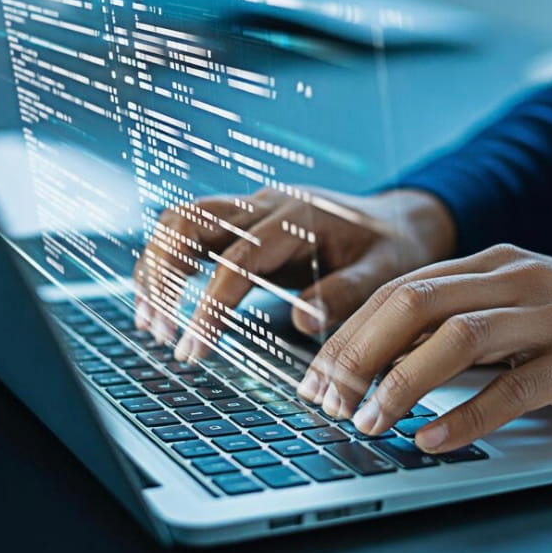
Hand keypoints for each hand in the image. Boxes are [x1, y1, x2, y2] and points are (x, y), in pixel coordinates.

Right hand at [133, 187, 454, 360]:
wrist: (399, 221)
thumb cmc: (392, 250)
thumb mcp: (383, 274)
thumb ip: (345, 294)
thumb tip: (302, 319)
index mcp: (299, 218)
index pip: (235, 260)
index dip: (208, 307)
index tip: (193, 349)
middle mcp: (267, 203)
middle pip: (189, 222)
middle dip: (163, 277)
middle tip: (161, 332)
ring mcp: (252, 205)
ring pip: (181, 219)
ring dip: (157, 266)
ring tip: (152, 321)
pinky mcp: (245, 217)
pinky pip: (192, 227)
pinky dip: (169, 259)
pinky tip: (164, 297)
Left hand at [296, 244, 551, 453]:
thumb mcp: (526, 312)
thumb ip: (468, 326)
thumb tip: (393, 364)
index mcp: (493, 265)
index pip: (400, 290)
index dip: (350, 334)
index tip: (316, 377)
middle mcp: (514, 278)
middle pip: (413, 304)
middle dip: (358, 354)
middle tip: (326, 401)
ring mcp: (550, 314)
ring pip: (456, 338)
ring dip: (402, 382)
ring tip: (369, 422)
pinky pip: (513, 387)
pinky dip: (467, 416)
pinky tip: (433, 440)